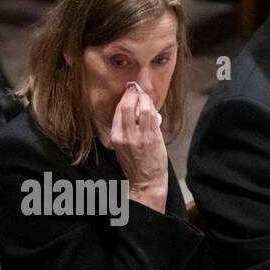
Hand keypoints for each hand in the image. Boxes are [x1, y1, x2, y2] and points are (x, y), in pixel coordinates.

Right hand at [107, 83, 166, 211]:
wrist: (146, 181)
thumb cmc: (134, 164)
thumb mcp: (121, 147)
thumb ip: (124, 129)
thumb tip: (131, 108)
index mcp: (116, 137)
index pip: (118, 111)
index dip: (124, 97)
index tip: (128, 90)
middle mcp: (126, 136)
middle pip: (127, 106)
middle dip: (132, 93)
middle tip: (136, 87)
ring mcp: (140, 136)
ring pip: (142, 108)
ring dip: (145, 98)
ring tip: (146, 96)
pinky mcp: (153, 138)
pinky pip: (153, 117)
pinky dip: (152, 107)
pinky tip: (152, 105)